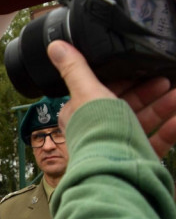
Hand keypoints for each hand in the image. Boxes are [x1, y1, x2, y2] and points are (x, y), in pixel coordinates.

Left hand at [48, 40, 175, 158]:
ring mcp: (118, 145)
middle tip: (166, 80)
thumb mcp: (87, 93)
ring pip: (143, 121)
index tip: (144, 67)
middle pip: (127, 105)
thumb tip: (55, 46)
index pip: (103, 90)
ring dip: (162, 106)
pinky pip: (156, 141)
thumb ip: (76, 70)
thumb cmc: (98, 133)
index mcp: (82, 114)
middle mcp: (98, 130)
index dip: (124, 78)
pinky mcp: (136, 158)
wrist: (114, 172)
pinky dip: (169, 128)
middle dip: (148, 91)